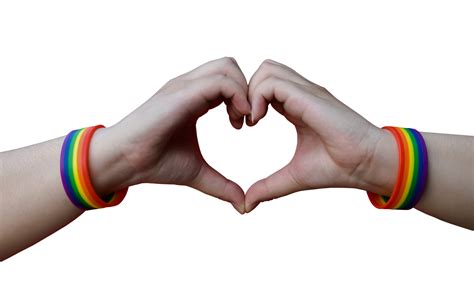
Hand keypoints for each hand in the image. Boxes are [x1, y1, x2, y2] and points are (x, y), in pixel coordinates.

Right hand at [90, 57, 249, 213]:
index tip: (245, 125)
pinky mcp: (180, 94)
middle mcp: (189, 86)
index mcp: (194, 98)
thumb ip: (222, 185)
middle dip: (247, 89)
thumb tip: (243, 205)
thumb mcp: (197, 173)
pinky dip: (236, 96)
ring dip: (243, 92)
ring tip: (239, 120)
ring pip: (227, 66)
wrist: (125, 162)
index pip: (228, 79)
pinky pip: (219, 81)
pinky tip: (235, 121)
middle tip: (246, 119)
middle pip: (229, 65)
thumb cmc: (155, 162)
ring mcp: (184, 86)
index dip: (243, 99)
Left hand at [244, 60, 397, 211]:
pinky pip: (274, 82)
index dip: (248, 102)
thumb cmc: (338, 168)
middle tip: (243, 120)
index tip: (243, 126)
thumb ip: (269, 187)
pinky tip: (258, 120)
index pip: (265, 86)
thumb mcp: (293, 177)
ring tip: (252, 120)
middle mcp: (301, 94)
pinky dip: (259, 97)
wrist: (367, 165)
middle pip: (264, 70)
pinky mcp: (310, 96)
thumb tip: (247, 205)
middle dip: (245, 91)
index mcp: (296, 106)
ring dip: (251, 92)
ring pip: (267, 69)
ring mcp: (307, 92)